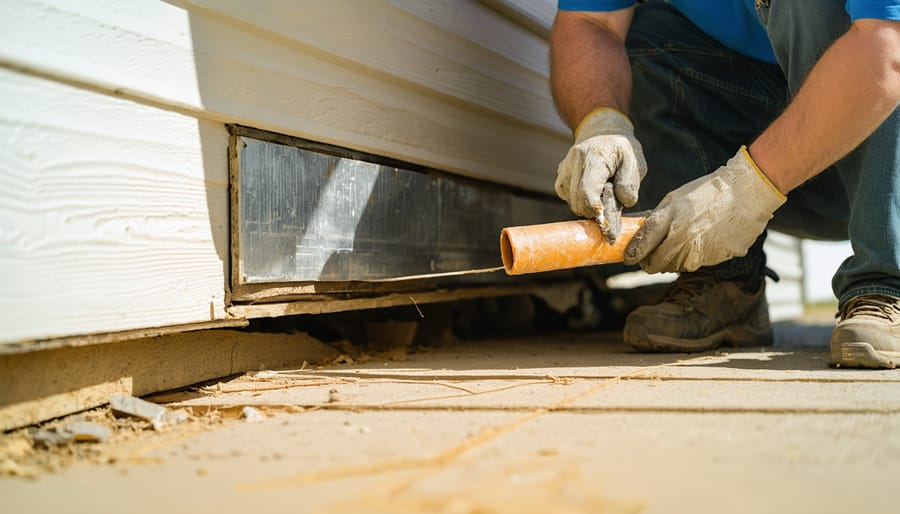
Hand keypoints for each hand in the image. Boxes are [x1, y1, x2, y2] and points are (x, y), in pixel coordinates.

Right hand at [555, 108, 646, 240]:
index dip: (595, 210)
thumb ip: (629, 184)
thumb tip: (623, 203)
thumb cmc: (621, 148)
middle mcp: (574, 162)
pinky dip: (579, 200)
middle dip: (594, 211)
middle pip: (577, 202)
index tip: (607, 218)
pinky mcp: (560, 176)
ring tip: (602, 193)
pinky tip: (591, 190)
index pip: (586, 192)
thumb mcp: (634, 161)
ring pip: (571, 202)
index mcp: (594, 157)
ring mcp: (564, 169)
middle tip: (610, 207)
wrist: (602, 131)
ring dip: (587, 205)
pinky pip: (567, 197)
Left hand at [624, 146, 785, 272]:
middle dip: (650, 262)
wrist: (747, 192)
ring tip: (683, 241)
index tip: (629, 257)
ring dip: (673, 260)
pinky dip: (694, 257)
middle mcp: (681, 239)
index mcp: (668, 219)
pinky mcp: (716, 259)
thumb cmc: (708, 192)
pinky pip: (697, 264)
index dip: (632, 254)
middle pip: (656, 264)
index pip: (641, 246)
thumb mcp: (675, 198)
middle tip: (651, 255)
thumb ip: (656, 218)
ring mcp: (699, 252)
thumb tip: (637, 232)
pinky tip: (702, 240)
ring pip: (676, 267)